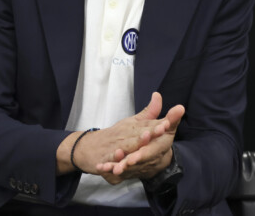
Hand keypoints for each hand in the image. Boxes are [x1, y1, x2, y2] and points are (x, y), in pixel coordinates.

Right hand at [56, 92, 176, 174]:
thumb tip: (159, 95)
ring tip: (139, 143)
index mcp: (132, 128)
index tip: (166, 124)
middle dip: (146, 135)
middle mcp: (123, 136)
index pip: (146, 127)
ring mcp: (114, 148)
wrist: (88, 147)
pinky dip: (113, 159)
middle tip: (155, 132)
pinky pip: (109, 160)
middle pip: (136, 136)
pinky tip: (118, 157)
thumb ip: (148, 112)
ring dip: (132, 145)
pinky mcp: (105, 160)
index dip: (156, 126)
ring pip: (125, 147)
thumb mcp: (132, 122)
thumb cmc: (115, 135)